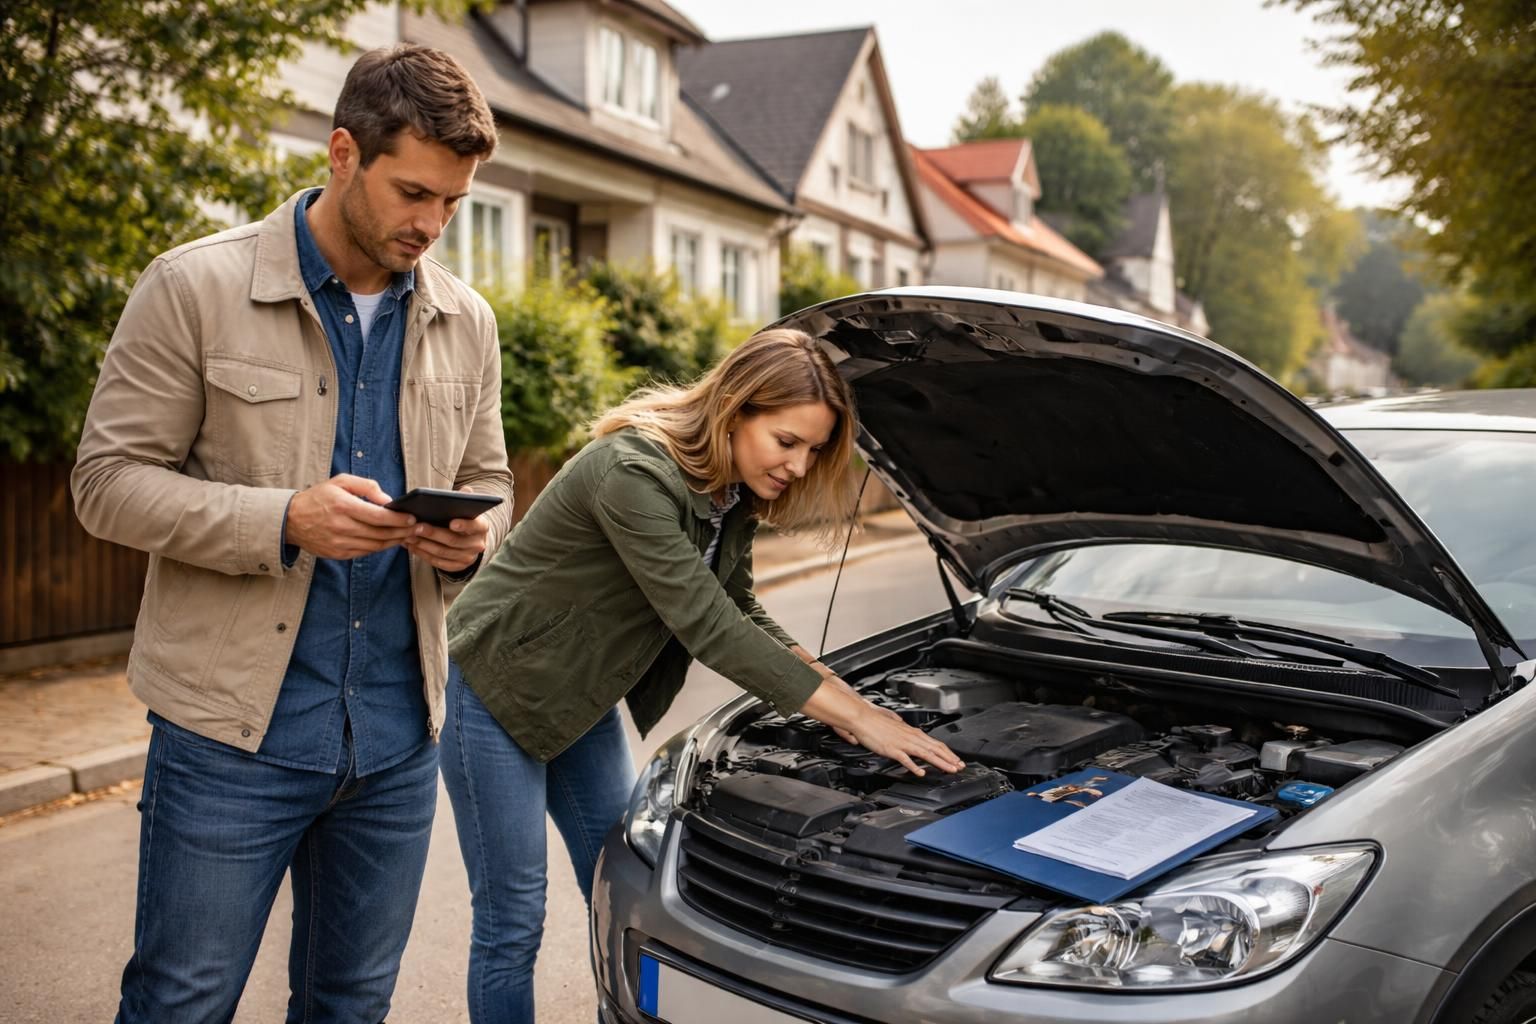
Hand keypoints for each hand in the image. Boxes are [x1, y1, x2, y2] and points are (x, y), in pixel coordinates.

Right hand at [285, 474, 415, 559]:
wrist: (291, 520)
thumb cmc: (318, 497)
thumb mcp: (340, 482)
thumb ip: (366, 486)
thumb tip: (388, 499)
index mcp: (343, 506)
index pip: (378, 516)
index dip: (398, 519)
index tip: (412, 518)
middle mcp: (341, 526)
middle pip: (380, 533)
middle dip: (403, 532)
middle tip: (418, 529)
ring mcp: (339, 543)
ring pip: (375, 546)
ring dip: (395, 541)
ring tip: (409, 535)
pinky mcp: (338, 554)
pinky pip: (365, 552)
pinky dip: (380, 547)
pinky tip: (390, 541)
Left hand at [402, 491, 489, 572]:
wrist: (471, 541)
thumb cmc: (464, 519)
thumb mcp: (467, 509)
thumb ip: (465, 499)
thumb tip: (465, 490)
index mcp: (482, 528)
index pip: (475, 526)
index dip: (464, 524)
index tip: (451, 522)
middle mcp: (477, 545)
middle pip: (453, 540)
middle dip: (433, 534)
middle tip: (416, 527)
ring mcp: (467, 558)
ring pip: (443, 552)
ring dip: (424, 545)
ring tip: (408, 536)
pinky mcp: (457, 567)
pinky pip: (438, 562)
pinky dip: (423, 554)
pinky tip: (411, 546)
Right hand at [800, 676, 964, 777]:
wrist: (861, 717)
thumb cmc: (875, 721)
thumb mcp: (894, 726)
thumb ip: (903, 733)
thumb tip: (909, 734)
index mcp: (911, 732)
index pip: (934, 743)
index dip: (947, 752)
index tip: (955, 759)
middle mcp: (910, 737)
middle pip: (935, 748)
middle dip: (949, 759)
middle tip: (960, 767)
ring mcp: (902, 743)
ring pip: (926, 754)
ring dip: (940, 763)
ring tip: (950, 770)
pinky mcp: (892, 749)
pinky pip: (906, 759)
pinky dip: (915, 766)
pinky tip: (921, 773)